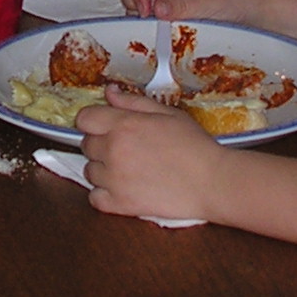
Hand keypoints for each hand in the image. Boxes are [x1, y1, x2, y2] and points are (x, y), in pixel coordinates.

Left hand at [75, 85, 229, 222]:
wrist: (212, 182)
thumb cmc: (195, 146)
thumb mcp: (167, 113)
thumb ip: (133, 102)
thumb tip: (110, 92)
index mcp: (123, 125)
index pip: (84, 118)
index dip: (93, 120)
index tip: (104, 125)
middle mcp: (113, 151)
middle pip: (86, 144)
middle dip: (101, 144)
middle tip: (125, 147)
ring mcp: (114, 180)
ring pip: (89, 171)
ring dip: (102, 169)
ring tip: (126, 169)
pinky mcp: (120, 204)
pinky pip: (94, 198)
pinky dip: (103, 194)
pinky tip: (120, 188)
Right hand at [120, 0, 258, 21]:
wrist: (253, 13)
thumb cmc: (237, 0)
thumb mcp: (211, 2)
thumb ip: (183, 4)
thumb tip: (155, 9)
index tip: (144, 11)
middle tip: (146, 19)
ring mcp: (166, 0)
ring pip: (135, 0)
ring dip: (137, 14)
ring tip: (154, 28)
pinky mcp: (169, 16)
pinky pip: (148, 17)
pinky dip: (146, 25)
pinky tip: (159, 34)